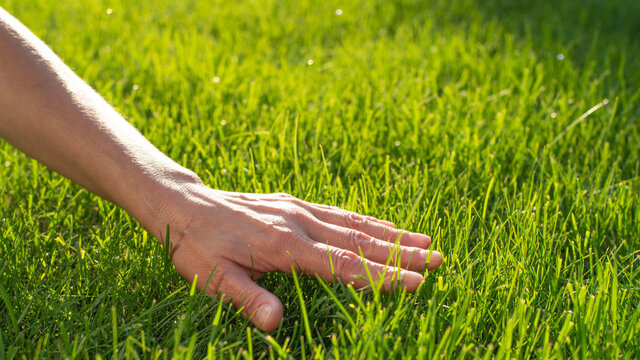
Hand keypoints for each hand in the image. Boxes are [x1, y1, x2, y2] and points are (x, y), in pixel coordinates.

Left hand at [158, 183, 442, 330]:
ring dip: (392, 234)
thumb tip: (275, 325)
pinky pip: (338, 212)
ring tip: (426, 240)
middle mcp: (299, 223)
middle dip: (402, 253)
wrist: (184, 205)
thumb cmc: (196, 246)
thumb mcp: (212, 278)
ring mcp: (298, 209)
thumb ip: (246, 299)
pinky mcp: (293, 203)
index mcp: (284, 245)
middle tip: (440, 259)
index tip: (417, 282)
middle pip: (358, 241)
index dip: (382, 277)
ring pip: (353, 223)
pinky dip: (366, 220)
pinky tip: (382, 226)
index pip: (343, 265)